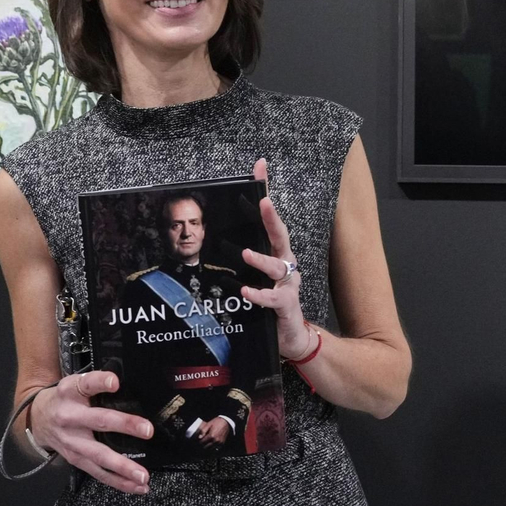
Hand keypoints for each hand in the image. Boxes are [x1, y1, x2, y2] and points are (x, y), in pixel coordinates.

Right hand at [29, 371, 153, 494]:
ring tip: (143, 475)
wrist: (36, 419)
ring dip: (123, 466)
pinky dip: (119, 481)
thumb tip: (130, 386)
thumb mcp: (75, 383)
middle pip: (99, 420)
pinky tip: (137, 486)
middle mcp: (69, 416)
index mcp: (70, 392)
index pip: (86, 384)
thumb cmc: (64, 399)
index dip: (100, 382)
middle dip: (124, 425)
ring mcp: (71, 441)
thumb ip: (97, 384)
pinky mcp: (74, 458)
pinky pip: (98, 472)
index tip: (115, 382)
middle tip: (147, 431)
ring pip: (99, 455)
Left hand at [196, 417, 231, 446]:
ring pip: (210, 449)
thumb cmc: (217, 422)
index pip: (202, 442)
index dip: (199, 442)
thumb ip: (203, 431)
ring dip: (207, 447)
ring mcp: (219, 443)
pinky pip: (215, 449)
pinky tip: (210, 444)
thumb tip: (199, 437)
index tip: (199, 440)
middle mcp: (215, 440)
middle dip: (202, 445)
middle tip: (201, 442)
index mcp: (211, 436)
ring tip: (205, 443)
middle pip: (205, 447)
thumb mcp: (209, 424)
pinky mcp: (222, 443)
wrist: (226, 422)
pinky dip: (212, 447)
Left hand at [240, 158, 310, 357]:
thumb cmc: (269, 305)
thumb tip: (214, 239)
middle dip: (272, 218)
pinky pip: (273, 297)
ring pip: (276, 267)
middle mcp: (285, 264)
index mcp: (276, 254)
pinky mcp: (286, 305)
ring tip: (246, 255)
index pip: (270, 220)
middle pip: (280, 236)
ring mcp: (288, 284)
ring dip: (261, 259)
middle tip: (263, 202)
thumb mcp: (254, 277)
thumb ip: (241, 261)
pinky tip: (247, 291)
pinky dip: (259, 294)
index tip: (259, 167)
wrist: (291, 338)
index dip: (266, 192)